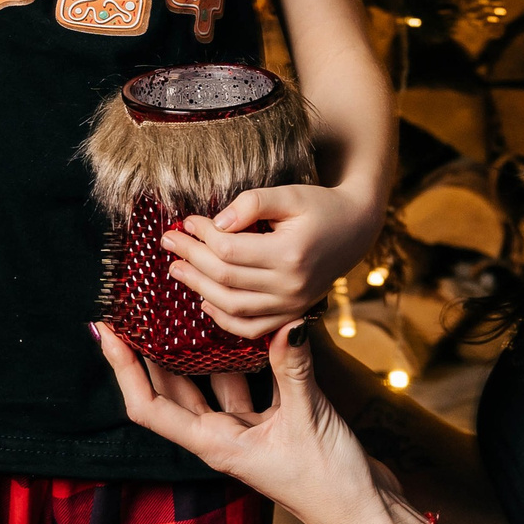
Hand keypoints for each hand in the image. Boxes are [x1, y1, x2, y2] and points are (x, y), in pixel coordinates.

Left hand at [96, 320, 394, 523]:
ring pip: (208, 382)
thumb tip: (287, 321)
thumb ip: (293, 369)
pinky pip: (246, 383)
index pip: (150, 407)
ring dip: (193, 349)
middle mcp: (222, 438)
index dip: (123, 369)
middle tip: (136, 307)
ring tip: (180, 307)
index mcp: (215, 445)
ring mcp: (246, 431)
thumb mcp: (309, 420)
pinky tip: (242, 326)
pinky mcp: (273, 424)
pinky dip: (241, 356)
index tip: (105, 332)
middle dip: (149, 351)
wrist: (367, 515)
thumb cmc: (331, 484)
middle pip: (171, 390)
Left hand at [163, 182, 381, 339]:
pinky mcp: (292, 314)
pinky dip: (225, 320)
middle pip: (226, 278)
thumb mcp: (289, 194)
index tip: (187, 221)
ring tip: (177, 269)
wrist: (356, 229)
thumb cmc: (320, 206)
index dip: (202, 236)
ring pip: (234, 307)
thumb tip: (216, 223)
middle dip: (191, 258)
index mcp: (291, 254)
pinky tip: (205, 302)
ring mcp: (293, 305)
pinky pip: (252, 328)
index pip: (230, 250)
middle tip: (168, 242)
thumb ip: (252, 203)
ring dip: (199, 289)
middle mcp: (292, 286)